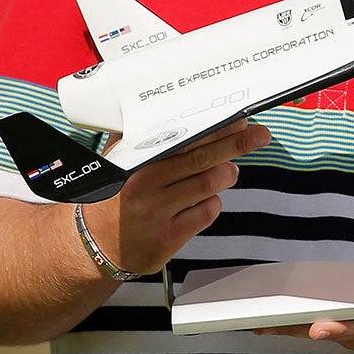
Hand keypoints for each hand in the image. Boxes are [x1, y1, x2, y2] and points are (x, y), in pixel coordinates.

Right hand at [83, 121, 268, 275]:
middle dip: (236, 144)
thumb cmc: (111, 198)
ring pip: (208, 185)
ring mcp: (157, 213)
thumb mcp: (117, 163)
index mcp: (135, 163)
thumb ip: (138, 136)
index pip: (182, 138)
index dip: (214, 128)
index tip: (237, 118)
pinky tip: (205, 200)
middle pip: (202, 159)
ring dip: (226, 174)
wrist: (94, 245)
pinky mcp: (168, 238)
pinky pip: (205, 212)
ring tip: (228, 170)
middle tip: (259, 135)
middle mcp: (144, 186)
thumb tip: (165, 107)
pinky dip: (213, 203)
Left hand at [256, 246, 353, 352]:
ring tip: (256, 316)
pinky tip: (278, 313)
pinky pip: (329, 331)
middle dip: (295, 325)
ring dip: (294, 326)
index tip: (316, 325)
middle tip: (259, 320)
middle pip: (331, 330)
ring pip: (325, 333)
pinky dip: (304, 324)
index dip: (338, 324)